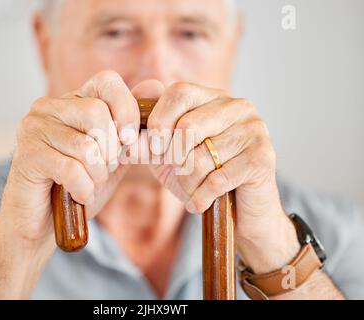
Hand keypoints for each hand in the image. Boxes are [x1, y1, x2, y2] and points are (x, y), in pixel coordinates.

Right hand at [0, 70, 139, 246]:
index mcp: (73, 101)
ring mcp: (34, 128)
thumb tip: (155, 86)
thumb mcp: (113, 154)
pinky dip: (84, 188)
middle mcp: (49, 107)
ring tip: (89, 183)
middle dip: (111, 150)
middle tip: (104, 168)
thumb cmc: (80, 184)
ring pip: (86, 145)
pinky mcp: (26, 154)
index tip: (129, 140)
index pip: (107, 81)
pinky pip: (71, 169)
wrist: (46, 220)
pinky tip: (79, 194)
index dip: (126, 109)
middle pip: (97, 112)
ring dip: (97, 173)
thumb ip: (131, 127)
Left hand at [147, 82, 299, 272]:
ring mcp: (253, 130)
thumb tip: (124, 132)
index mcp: (213, 97)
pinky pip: (217, 179)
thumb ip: (146, 141)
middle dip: (173, 159)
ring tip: (192, 190)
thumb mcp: (167, 156)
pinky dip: (201, 197)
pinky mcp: (262, 157)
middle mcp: (237, 107)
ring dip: (188, 183)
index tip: (154, 149)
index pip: (179, 92)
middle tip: (178, 173)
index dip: (159, 121)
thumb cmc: (202, 178)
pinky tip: (202, 202)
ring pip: (201, 157)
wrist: (239, 212)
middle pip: (187, 126)